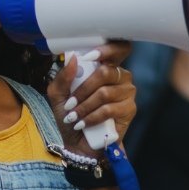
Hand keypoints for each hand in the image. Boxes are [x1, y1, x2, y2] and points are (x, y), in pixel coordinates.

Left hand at [46, 41, 135, 156]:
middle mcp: (119, 76)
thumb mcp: (58, 94)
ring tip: (74, 116)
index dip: (108, 48)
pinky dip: (91, 117)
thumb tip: (72, 59)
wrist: (78, 141)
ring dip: (84, 106)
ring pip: (104, 93)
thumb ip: (63, 76)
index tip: (90, 56)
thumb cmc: (71, 113)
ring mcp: (127, 92)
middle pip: (106, 72)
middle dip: (83, 89)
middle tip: (70, 103)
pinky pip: (109, 109)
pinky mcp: (129, 109)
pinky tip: (82, 123)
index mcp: (104, 66)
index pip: (117, 48)